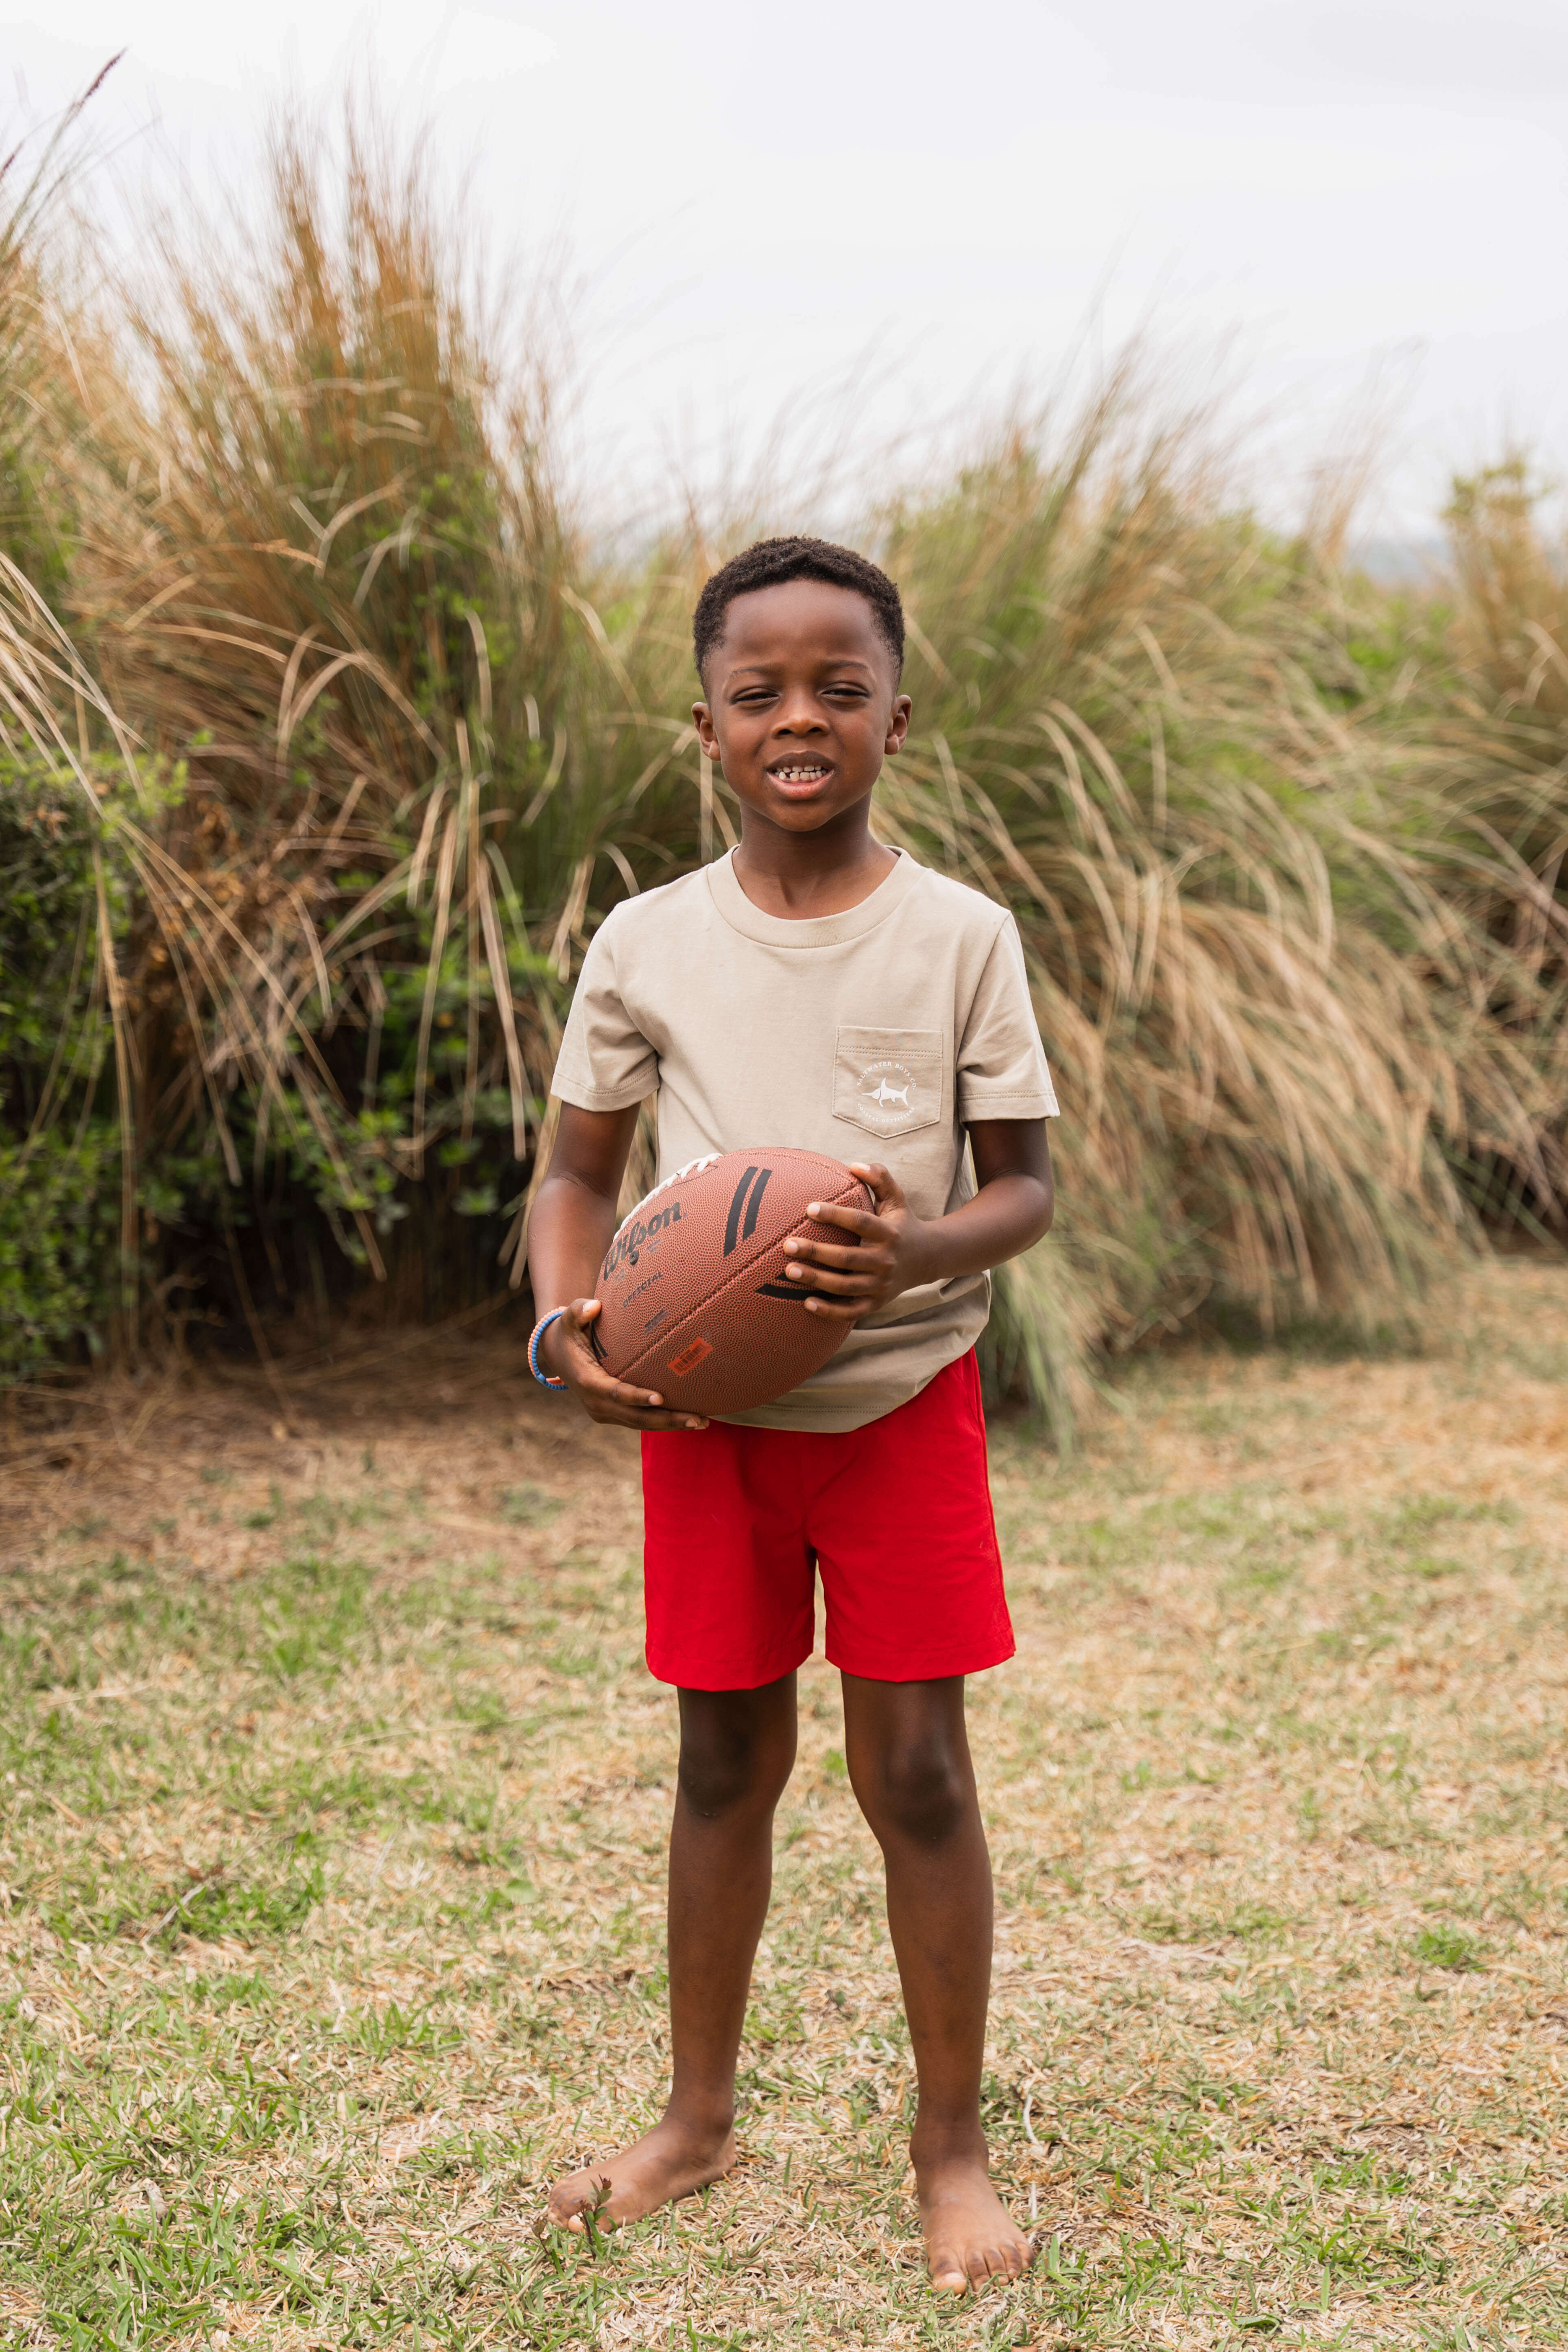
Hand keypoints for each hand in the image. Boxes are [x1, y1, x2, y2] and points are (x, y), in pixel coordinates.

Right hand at [541, 1298, 708, 1431]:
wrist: (558, 1354)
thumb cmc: (570, 1331)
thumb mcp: (569, 1319)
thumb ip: (578, 1310)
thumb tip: (594, 1305)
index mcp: (588, 1382)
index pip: (615, 1393)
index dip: (637, 1397)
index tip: (661, 1397)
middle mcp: (596, 1404)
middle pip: (635, 1417)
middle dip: (667, 1420)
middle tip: (698, 1419)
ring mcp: (604, 1413)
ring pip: (641, 1424)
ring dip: (671, 1425)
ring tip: (703, 1422)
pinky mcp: (613, 1415)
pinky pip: (640, 1421)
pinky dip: (663, 1422)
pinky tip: (690, 1419)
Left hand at [779, 1162, 931, 1324]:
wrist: (927, 1259)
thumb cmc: (902, 1223)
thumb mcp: (897, 1198)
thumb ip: (880, 1177)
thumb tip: (854, 1165)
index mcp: (888, 1233)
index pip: (860, 1222)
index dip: (834, 1215)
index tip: (809, 1208)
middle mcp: (886, 1261)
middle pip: (847, 1258)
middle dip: (815, 1251)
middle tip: (788, 1245)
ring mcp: (881, 1285)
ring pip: (845, 1286)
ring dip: (816, 1279)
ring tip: (789, 1270)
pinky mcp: (876, 1303)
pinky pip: (851, 1311)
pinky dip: (830, 1311)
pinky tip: (806, 1303)